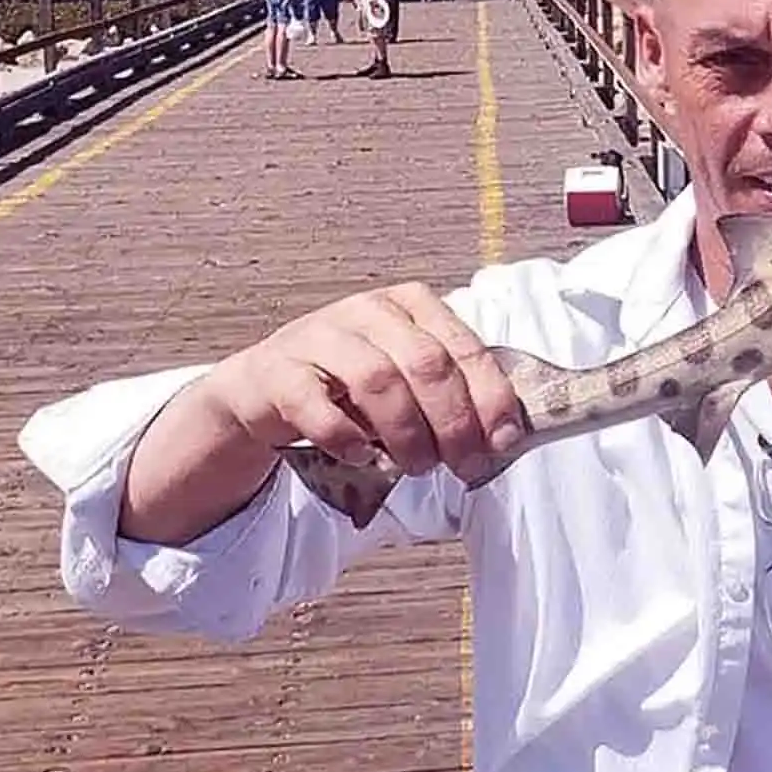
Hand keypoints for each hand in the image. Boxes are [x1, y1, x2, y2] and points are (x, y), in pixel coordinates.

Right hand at [202, 283, 528, 485]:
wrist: (264, 391)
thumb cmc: (350, 389)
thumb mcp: (406, 381)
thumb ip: (452, 396)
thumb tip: (506, 437)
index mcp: (410, 305)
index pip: (464, 348)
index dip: (490, 398)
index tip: (504, 443)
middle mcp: (367, 310)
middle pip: (427, 363)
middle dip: (453, 422)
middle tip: (462, 465)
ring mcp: (319, 335)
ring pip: (377, 379)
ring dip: (406, 432)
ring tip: (417, 466)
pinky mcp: (277, 369)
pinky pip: (314, 402)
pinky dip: (344, 435)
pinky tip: (361, 456)